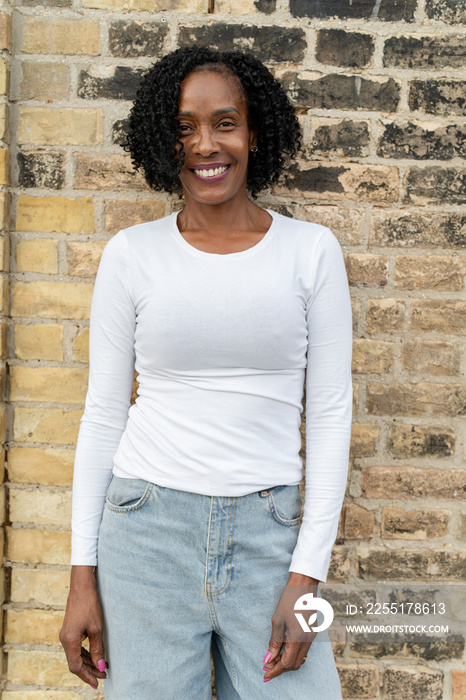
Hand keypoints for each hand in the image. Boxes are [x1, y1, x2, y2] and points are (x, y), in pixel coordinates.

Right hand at [59, 566, 107, 688]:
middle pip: (75, 663)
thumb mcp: (97, 628)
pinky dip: (86, 654)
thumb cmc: (90, 605)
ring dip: (88, 663)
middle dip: (89, 671)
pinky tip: (96, 656)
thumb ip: (98, 649)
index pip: (76, 667)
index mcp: (69, 641)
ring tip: (102, 668)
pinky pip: (76, 647)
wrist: (82, 586)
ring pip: (76, 656)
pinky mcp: (70, 630)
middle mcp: (64, 640)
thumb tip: (100, 667)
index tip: (98, 682)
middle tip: (103, 676)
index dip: (87, 676)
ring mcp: (66, 635)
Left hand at [262, 573, 319, 681]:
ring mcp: (312, 636)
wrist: (303, 585)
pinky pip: (303, 650)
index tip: (265, 675)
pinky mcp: (312, 632)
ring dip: (287, 661)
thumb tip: (268, 659)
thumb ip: (274, 642)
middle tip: (267, 664)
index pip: (286, 663)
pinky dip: (293, 653)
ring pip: (300, 658)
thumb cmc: (289, 600)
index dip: (275, 671)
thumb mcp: (277, 621)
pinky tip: (284, 648)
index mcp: (298, 638)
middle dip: (280, 667)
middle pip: (294, 664)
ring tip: (273, 656)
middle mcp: (307, 640)